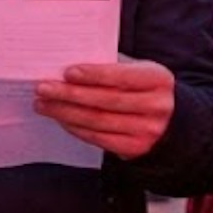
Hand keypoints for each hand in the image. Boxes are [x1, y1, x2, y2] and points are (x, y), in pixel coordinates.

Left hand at [34, 58, 174, 158]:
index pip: (122, 77)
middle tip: (42, 88)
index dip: (93, 75)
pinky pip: (98, 138)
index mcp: (158, 79)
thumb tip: (69, 65)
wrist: (170, 120)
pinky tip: (60, 118)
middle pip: (105, 101)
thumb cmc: (142, 87)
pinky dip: (75, 128)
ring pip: (98, 121)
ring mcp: (148, 130)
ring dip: (65, 113)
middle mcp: (157, 106)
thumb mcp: (137, 70)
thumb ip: (111, 66)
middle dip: (69, 95)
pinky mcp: (135, 148)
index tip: (67, 72)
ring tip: (43, 104)